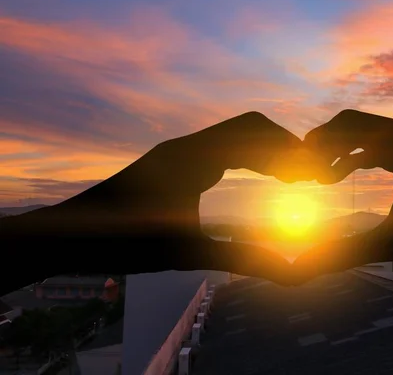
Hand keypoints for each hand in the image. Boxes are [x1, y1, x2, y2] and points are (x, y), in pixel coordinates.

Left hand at [4, 112, 316, 288]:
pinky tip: (259, 178)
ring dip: (266, 150)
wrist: (70, 236)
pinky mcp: (175, 163)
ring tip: (293, 177)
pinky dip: (247, 158)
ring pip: (235, 136)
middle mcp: (187, 145)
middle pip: (249, 126)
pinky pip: (221, 149)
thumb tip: (290, 272)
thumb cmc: (123, 242)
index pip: (255, 135)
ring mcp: (180, 152)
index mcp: (193, 155)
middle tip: (311, 173)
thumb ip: (241, 258)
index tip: (316, 174)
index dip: (291, 153)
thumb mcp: (188, 251)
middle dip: (284, 146)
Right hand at [292, 109, 392, 281]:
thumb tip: (300, 272)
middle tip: (310, 173)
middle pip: (360, 124)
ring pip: (379, 134)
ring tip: (330, 179)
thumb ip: (346, 252)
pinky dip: (373, 155)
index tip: (300, 169)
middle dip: (330, 146)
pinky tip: (361, 176)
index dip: (318, 144)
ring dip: (350, 151)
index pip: (349, 125)